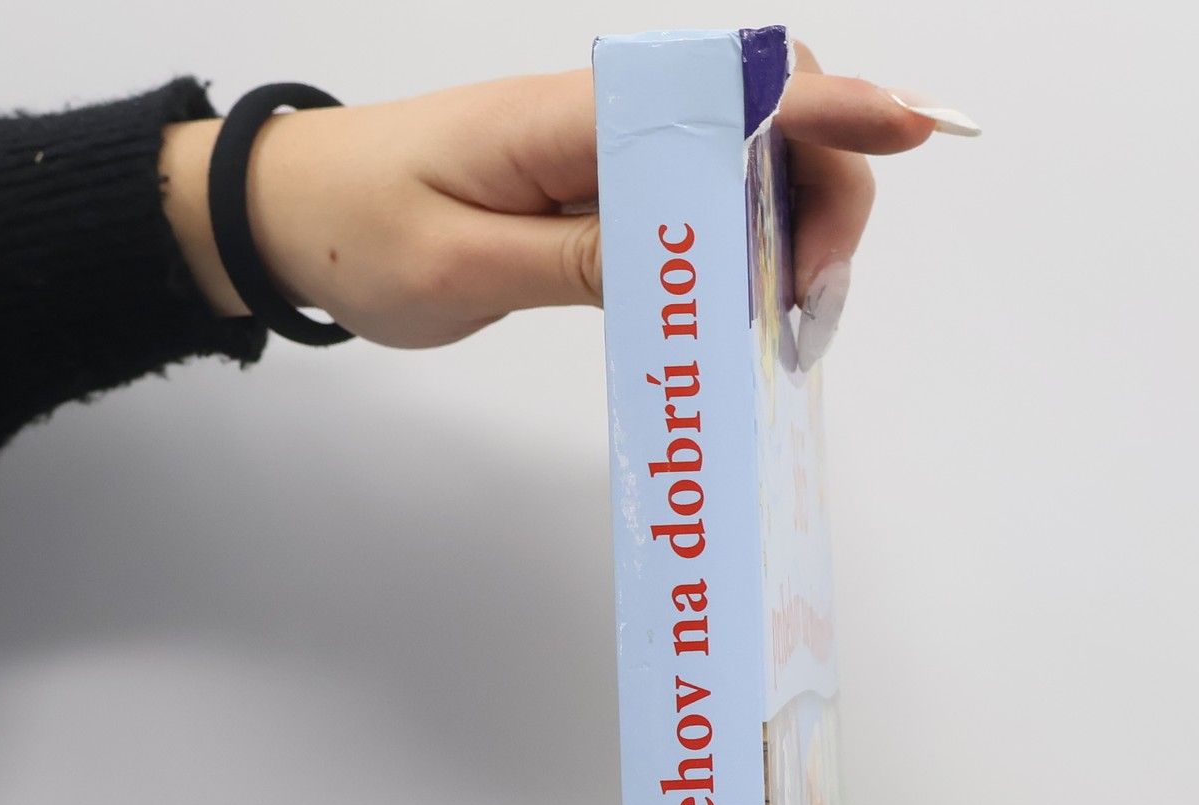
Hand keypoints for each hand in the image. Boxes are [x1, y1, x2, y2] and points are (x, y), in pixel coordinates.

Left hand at [159, 52, 976, 353]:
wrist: (286, 217)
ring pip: (742, 169)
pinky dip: (742, 252)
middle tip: (803, 303)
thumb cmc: (357, 232)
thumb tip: (692, 258)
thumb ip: (578, 261)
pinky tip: (747, 309)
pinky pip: (697, 211)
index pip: (729, 89)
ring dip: (790, 231)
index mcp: (572, 119)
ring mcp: (605, 160)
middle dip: (823, 194)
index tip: (912, 128)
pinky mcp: (597, 200)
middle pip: (765, 121)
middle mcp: (604, 125)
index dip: (832, 106)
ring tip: (783, 321)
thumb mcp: (463, 266)